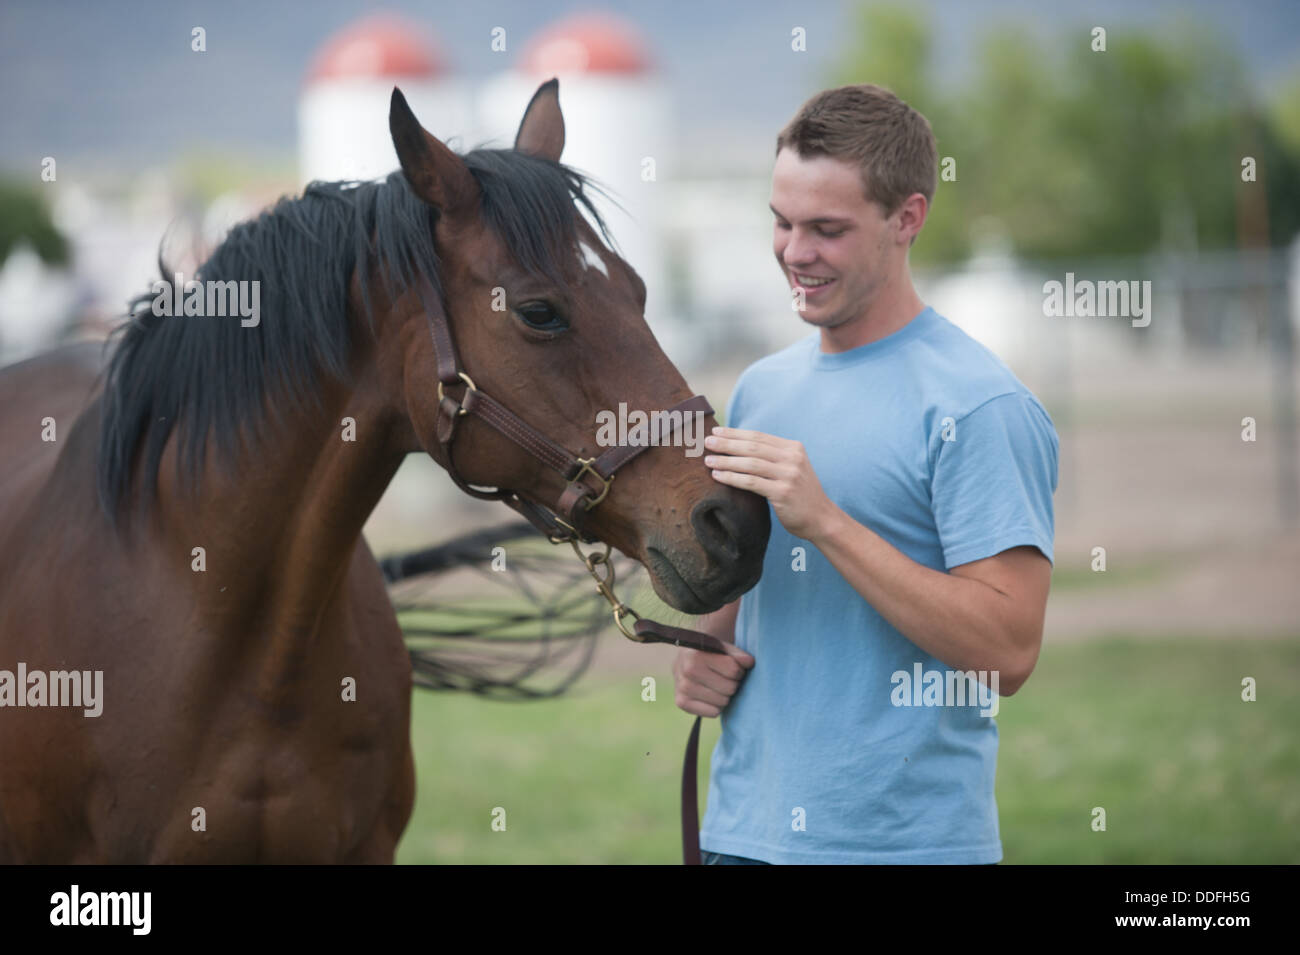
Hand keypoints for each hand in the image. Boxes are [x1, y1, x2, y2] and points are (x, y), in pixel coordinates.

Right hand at [672, 643, 754, 717]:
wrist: (685, 660)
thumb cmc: (710, 654)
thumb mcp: (724, 648)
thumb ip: (737, 654)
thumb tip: (749, 662)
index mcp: (697, 654)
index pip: (733, 670)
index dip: (739, 670)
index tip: (734, 668)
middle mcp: (687, 671)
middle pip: (729, 688)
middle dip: (732, 683)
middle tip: (725, 678)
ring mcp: (683, 688)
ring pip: (723, 702)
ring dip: (725, 696)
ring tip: (718, 686)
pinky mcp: (682, 702)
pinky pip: (714, 712)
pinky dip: (716, 706)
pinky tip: (710, 695)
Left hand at [703, 426, 837, 540]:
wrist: (821, 519)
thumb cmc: (800, 494)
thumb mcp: (792, 469)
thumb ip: (773, 458)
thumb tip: (740, 447)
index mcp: (794, 448)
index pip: (759, 436)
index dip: (736, 433)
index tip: (717, 430)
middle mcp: (792, 458)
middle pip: (752, 447)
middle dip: (727, 443)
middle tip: (707, 441)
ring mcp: (789, 475)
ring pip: (750, 463)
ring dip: (726, 461)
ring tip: (708, 460)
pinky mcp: (783, 492)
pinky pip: (751, 482)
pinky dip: (732, 477)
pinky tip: (718, 476)